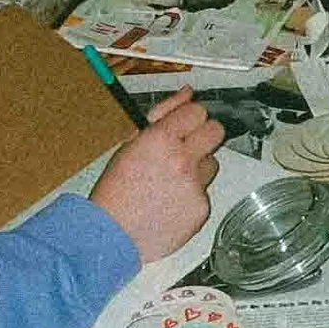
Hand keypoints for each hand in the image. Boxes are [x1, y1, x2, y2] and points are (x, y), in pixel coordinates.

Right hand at [89, 88, 224, 261]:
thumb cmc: (115, 191)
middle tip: (188, 145)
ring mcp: (194, 186)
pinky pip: (205, 192)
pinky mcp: (201, 209)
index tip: (184, 123)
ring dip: (198, 167)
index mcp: (161, 140)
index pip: (197, 111)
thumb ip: (163, 115)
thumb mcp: (130, 144)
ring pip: (212, 163)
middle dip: (204, 134)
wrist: (112, 233)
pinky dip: (192, 195)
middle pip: (216, 131)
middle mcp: (182, 160)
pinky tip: (171, 201)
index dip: (190, 117)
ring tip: (171, 180)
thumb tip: (186, 93)